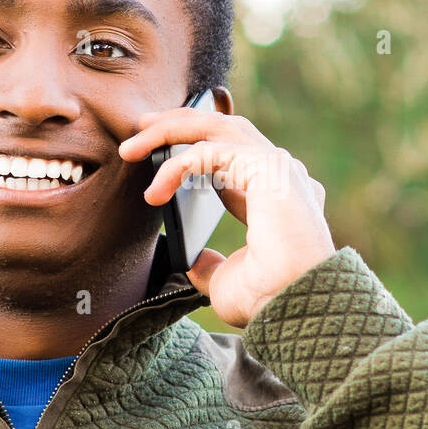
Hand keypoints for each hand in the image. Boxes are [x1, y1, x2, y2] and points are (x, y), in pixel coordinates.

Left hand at [118, 107, 335, 327]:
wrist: (296, 305)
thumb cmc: (269, 297)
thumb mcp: (226, 280)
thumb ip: (210, 265)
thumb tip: (193, 262)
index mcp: (274, 194)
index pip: (230, 152)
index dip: (190, 148)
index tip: (155, 156)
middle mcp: (279, 173)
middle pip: (222, 127)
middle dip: (177, 123)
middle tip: (139, 127)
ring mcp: (276, 165)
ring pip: (214, 127)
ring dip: (168, 130)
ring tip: (132, 147)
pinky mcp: (266, 166)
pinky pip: (208, 152)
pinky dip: (175, 167)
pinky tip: (154, 192)